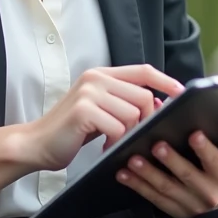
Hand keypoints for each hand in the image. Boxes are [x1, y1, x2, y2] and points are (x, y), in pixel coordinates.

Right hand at [24, 65, 184, 171]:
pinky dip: (114, 142)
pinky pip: (118, 128)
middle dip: (145, 121)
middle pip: (144, 97)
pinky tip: (103, 147)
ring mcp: (88, 93)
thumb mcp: (100, 110)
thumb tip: (158, 103)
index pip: (143, 71)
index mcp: (101, 75)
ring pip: (133, 114)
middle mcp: (96, 79)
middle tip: (130, 137)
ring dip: (128, 134)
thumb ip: (125, 102)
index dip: (166, 81)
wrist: (36, 143)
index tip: (181, 93)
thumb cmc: (70, 130)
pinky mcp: (83, 111)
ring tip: (112, 142)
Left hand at [116, 126, 217, 217]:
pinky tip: (124, 174)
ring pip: (167, 188)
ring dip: (148, 173)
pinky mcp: (173, 212)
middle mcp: (209, 192)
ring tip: (133, 159)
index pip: (216, 161)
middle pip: (188, 175)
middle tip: (157, 145)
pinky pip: (153, 198)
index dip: (206, 149)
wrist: (214, 212)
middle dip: (171, 160)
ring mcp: (189, 204)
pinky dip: (137, 185)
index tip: (195, 134)